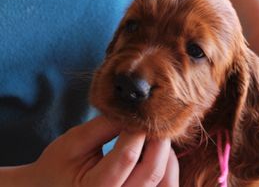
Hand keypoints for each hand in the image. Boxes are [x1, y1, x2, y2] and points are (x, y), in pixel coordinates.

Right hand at [1, 116, 178, 186]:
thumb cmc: (59, 167)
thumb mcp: (74, 142)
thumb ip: (103, 127)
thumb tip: (134, 111)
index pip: (126, 157)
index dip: (138, 130)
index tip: (141, 113)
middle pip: (152, 172)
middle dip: (159, 141)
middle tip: (156, 120)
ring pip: (165, 183)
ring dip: (166, 155)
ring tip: (155, 136)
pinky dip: (167, 168)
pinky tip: (158, 153)